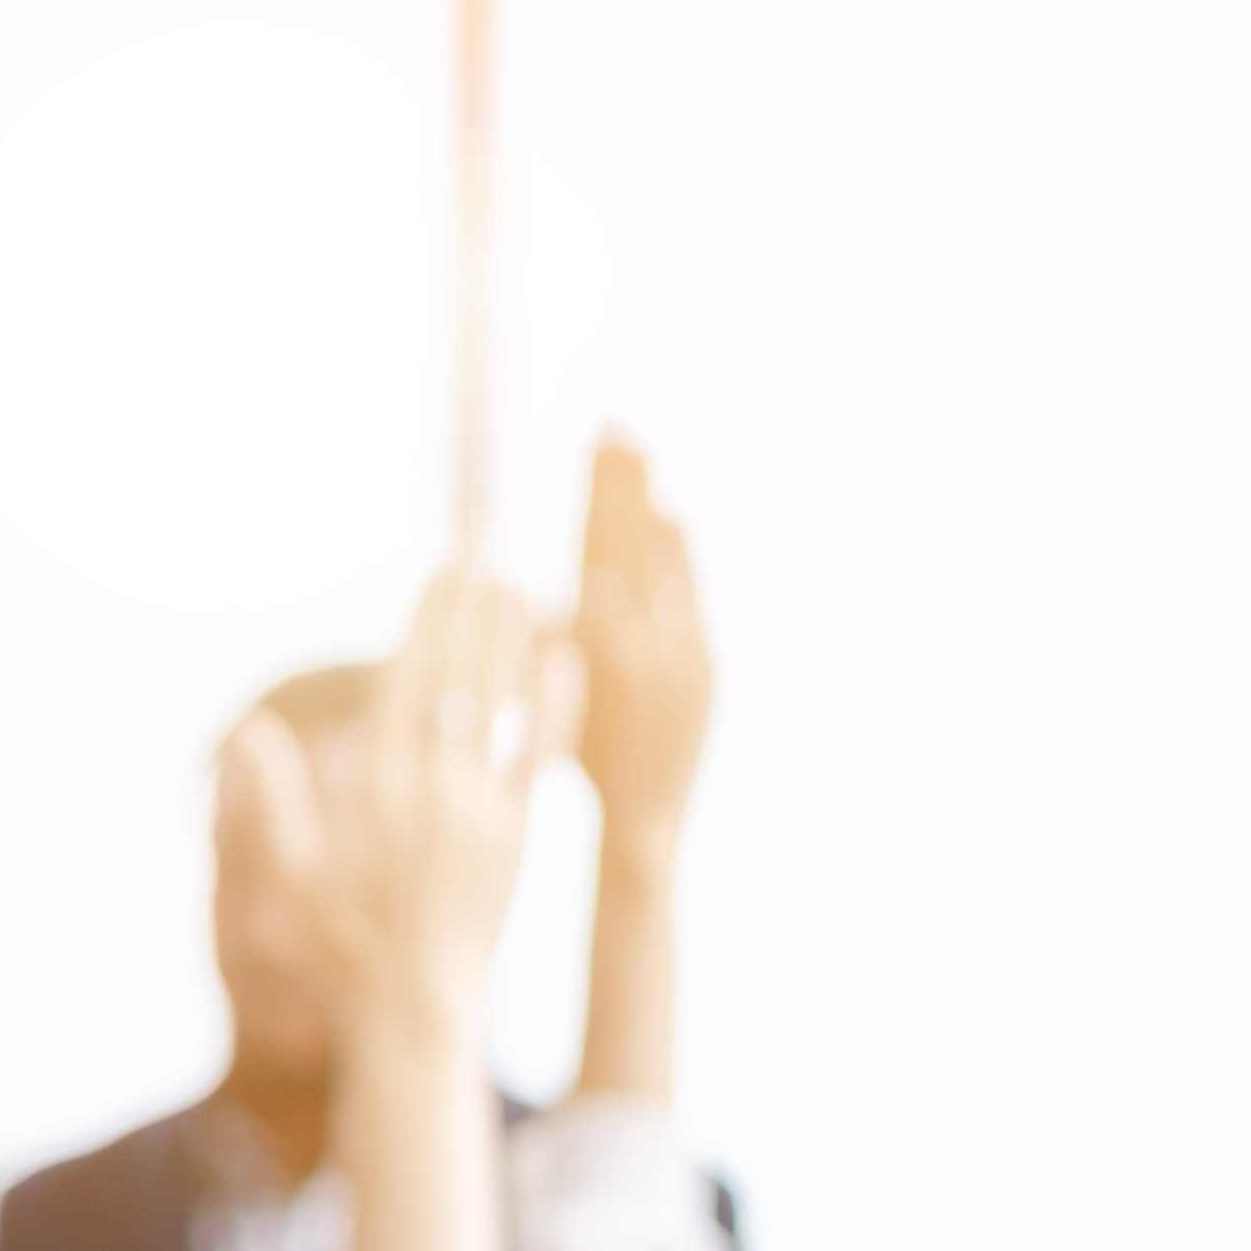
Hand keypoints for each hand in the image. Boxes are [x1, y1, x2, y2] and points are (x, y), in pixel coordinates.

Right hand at [237, 563, 575, 1066]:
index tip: (441, 574)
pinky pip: (539, 753)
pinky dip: (552, 702)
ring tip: (519, 588)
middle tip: (485, 558)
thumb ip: (270, 801)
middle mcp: (440, 794)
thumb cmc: (340, 943)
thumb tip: (250, 729)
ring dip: (512, 642)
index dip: (427, 623)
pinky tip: (560, 660)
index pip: (410, 687)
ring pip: (505, 708)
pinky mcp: (519, 834)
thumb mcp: (289, 874)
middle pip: (462, 682)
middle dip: (473, 616)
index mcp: (381, 795)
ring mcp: (487, 814)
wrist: (415, 1005)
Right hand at [570, 435, 711, 856]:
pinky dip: (680, 555)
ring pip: (664, 564)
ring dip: (650, 506)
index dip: (597, 492)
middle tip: (618, 424)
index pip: (596, 548)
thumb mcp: (545, 704)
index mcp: (595, 650)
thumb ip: (548, 648)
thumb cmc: (573, 770)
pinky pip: (690, 596)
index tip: (596, 441)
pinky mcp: (705, 669)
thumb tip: (550, 593)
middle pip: (632, 542)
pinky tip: (672, 519)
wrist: (641, 826)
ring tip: (640, 454)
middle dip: (624, 480)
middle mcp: (644, 644)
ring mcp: (682, 655)